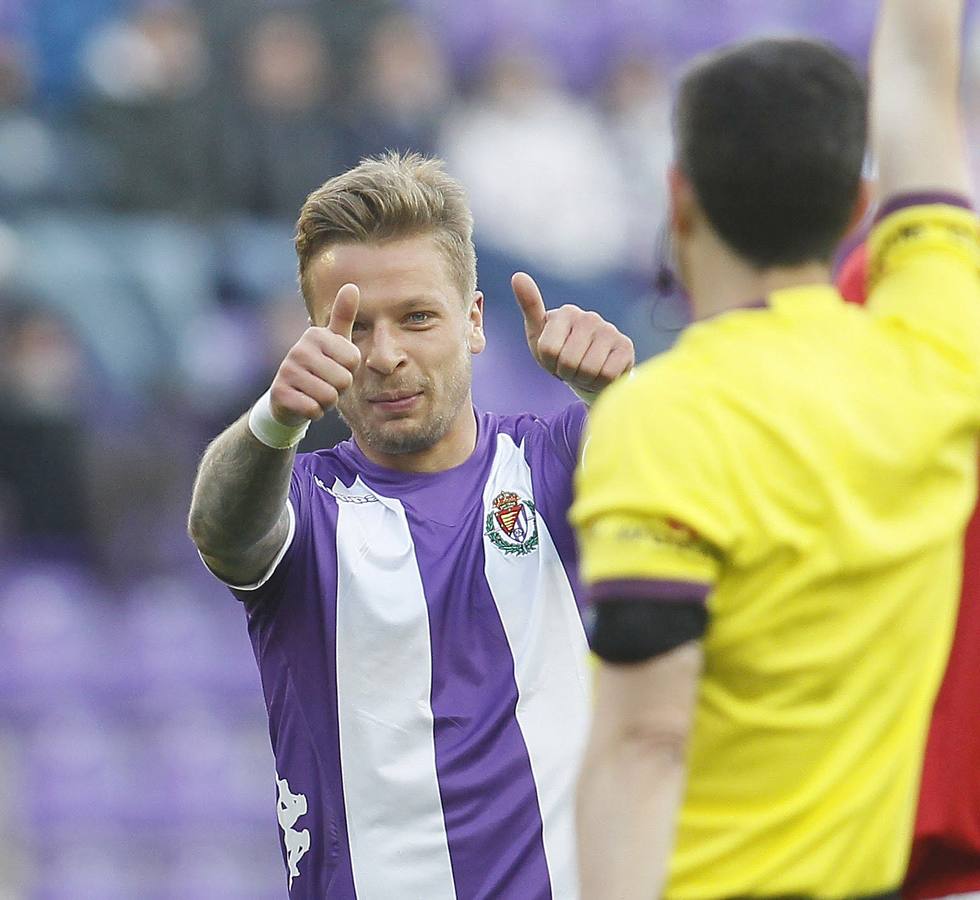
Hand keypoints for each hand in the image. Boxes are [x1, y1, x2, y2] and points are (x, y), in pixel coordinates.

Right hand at [268, 283, 361, 425]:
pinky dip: (314, 412)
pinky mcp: (280, 393)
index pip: (353, 360)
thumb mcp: (334, 341)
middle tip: (324, 383)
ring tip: (314, 393)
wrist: (288, 397)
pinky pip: (313, 409)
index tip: (334, 366)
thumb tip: (351, 286)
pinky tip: (305, 403)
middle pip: (343, 380)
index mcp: (315, 334)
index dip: (349, 370)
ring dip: (327, 401)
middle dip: (339, 389)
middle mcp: (299, 348)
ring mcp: (286, 370)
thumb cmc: (319, 366)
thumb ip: (343, 315)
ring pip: (329, 396)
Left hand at [512, 272, 633, 397]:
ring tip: (584, 372)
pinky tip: (600, 374)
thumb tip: (518, 276)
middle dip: (566, 373)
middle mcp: (589, 317)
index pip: (548, 350)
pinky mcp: (626, 346)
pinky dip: (600, 383)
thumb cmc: (560, 353)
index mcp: (565, 312)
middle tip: (571, 369)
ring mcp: (609, 330)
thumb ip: (529, 306)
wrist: (592, 372)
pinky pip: (607, 375)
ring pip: (588, 370)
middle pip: (567, 362)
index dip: (549, 364)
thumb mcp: (539, 335)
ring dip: (583, 380)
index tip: (554, 360)